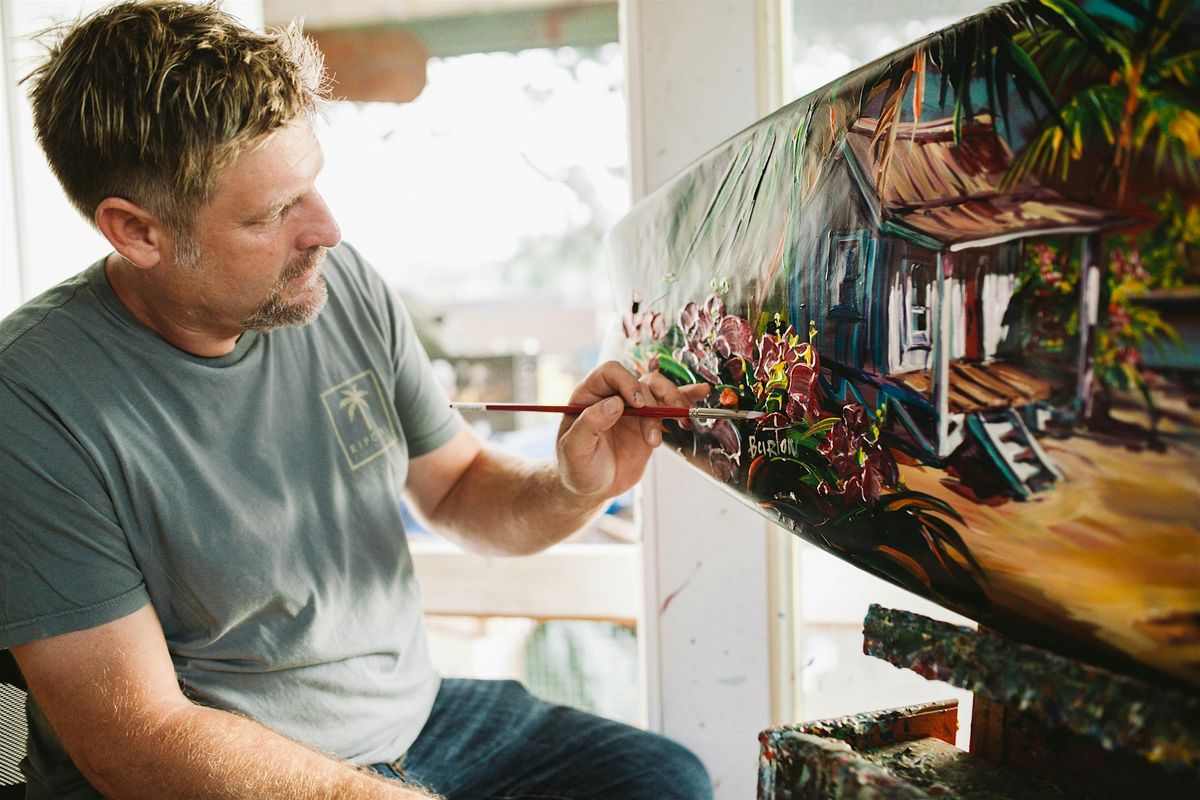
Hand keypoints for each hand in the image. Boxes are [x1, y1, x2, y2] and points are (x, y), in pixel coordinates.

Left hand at [555, 361, 709, 498]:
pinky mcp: (649, 422)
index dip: (627, 382)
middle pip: (640, 382)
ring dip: (671, 402)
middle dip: (653, 402)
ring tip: (679, 423)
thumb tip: (615, 403)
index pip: (610, 373)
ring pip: (658, 390)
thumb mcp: (574, 450)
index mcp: (589, 395)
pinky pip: (669, 404)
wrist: (593, 488)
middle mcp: (612, 396)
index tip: (637, 404)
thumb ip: (589, 425)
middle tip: (653, 426)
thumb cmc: (577, 468)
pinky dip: (686, 396)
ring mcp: (633, 409)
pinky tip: (700, 392)